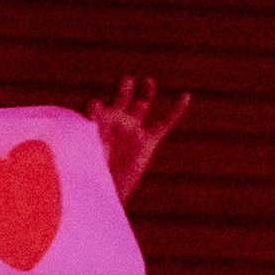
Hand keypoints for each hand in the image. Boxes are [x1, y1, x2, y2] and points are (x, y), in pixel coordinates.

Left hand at [89, 75, 190, 203]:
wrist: (105, 194)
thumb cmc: (90, 172)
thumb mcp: (89, 147)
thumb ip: (92, 123)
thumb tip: (95, 101)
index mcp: (95, 123)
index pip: (95, 105)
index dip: (95, 106)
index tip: (96, 106)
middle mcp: (114, 122)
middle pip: (121, 96)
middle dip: (124, 88)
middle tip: (127, 80)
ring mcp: (132, 130)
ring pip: (142, 104)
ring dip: (145, 91)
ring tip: (147, 81)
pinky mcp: (148, 142)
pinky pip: (165, 123)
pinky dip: (176, 110)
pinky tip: (186, 96)